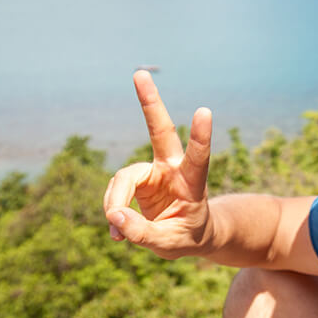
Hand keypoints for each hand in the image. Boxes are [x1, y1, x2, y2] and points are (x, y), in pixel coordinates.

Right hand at [103, 71, 213, 257]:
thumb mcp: (170, 244)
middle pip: (160, 131)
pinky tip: (118, 233)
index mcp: (193, 183)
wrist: (189, 234)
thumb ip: (143, 233)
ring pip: (123, 178)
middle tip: (139, 73)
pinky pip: (115, 192)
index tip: (205, 111)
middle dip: (150, 103)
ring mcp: (153, 171)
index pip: (199, 158)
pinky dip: (112, 212)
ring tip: (117, 231)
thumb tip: (114, 217)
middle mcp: (172, 169)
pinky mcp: (137, 179)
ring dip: (115, 203)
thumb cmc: (188, 236)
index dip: (200, 137)